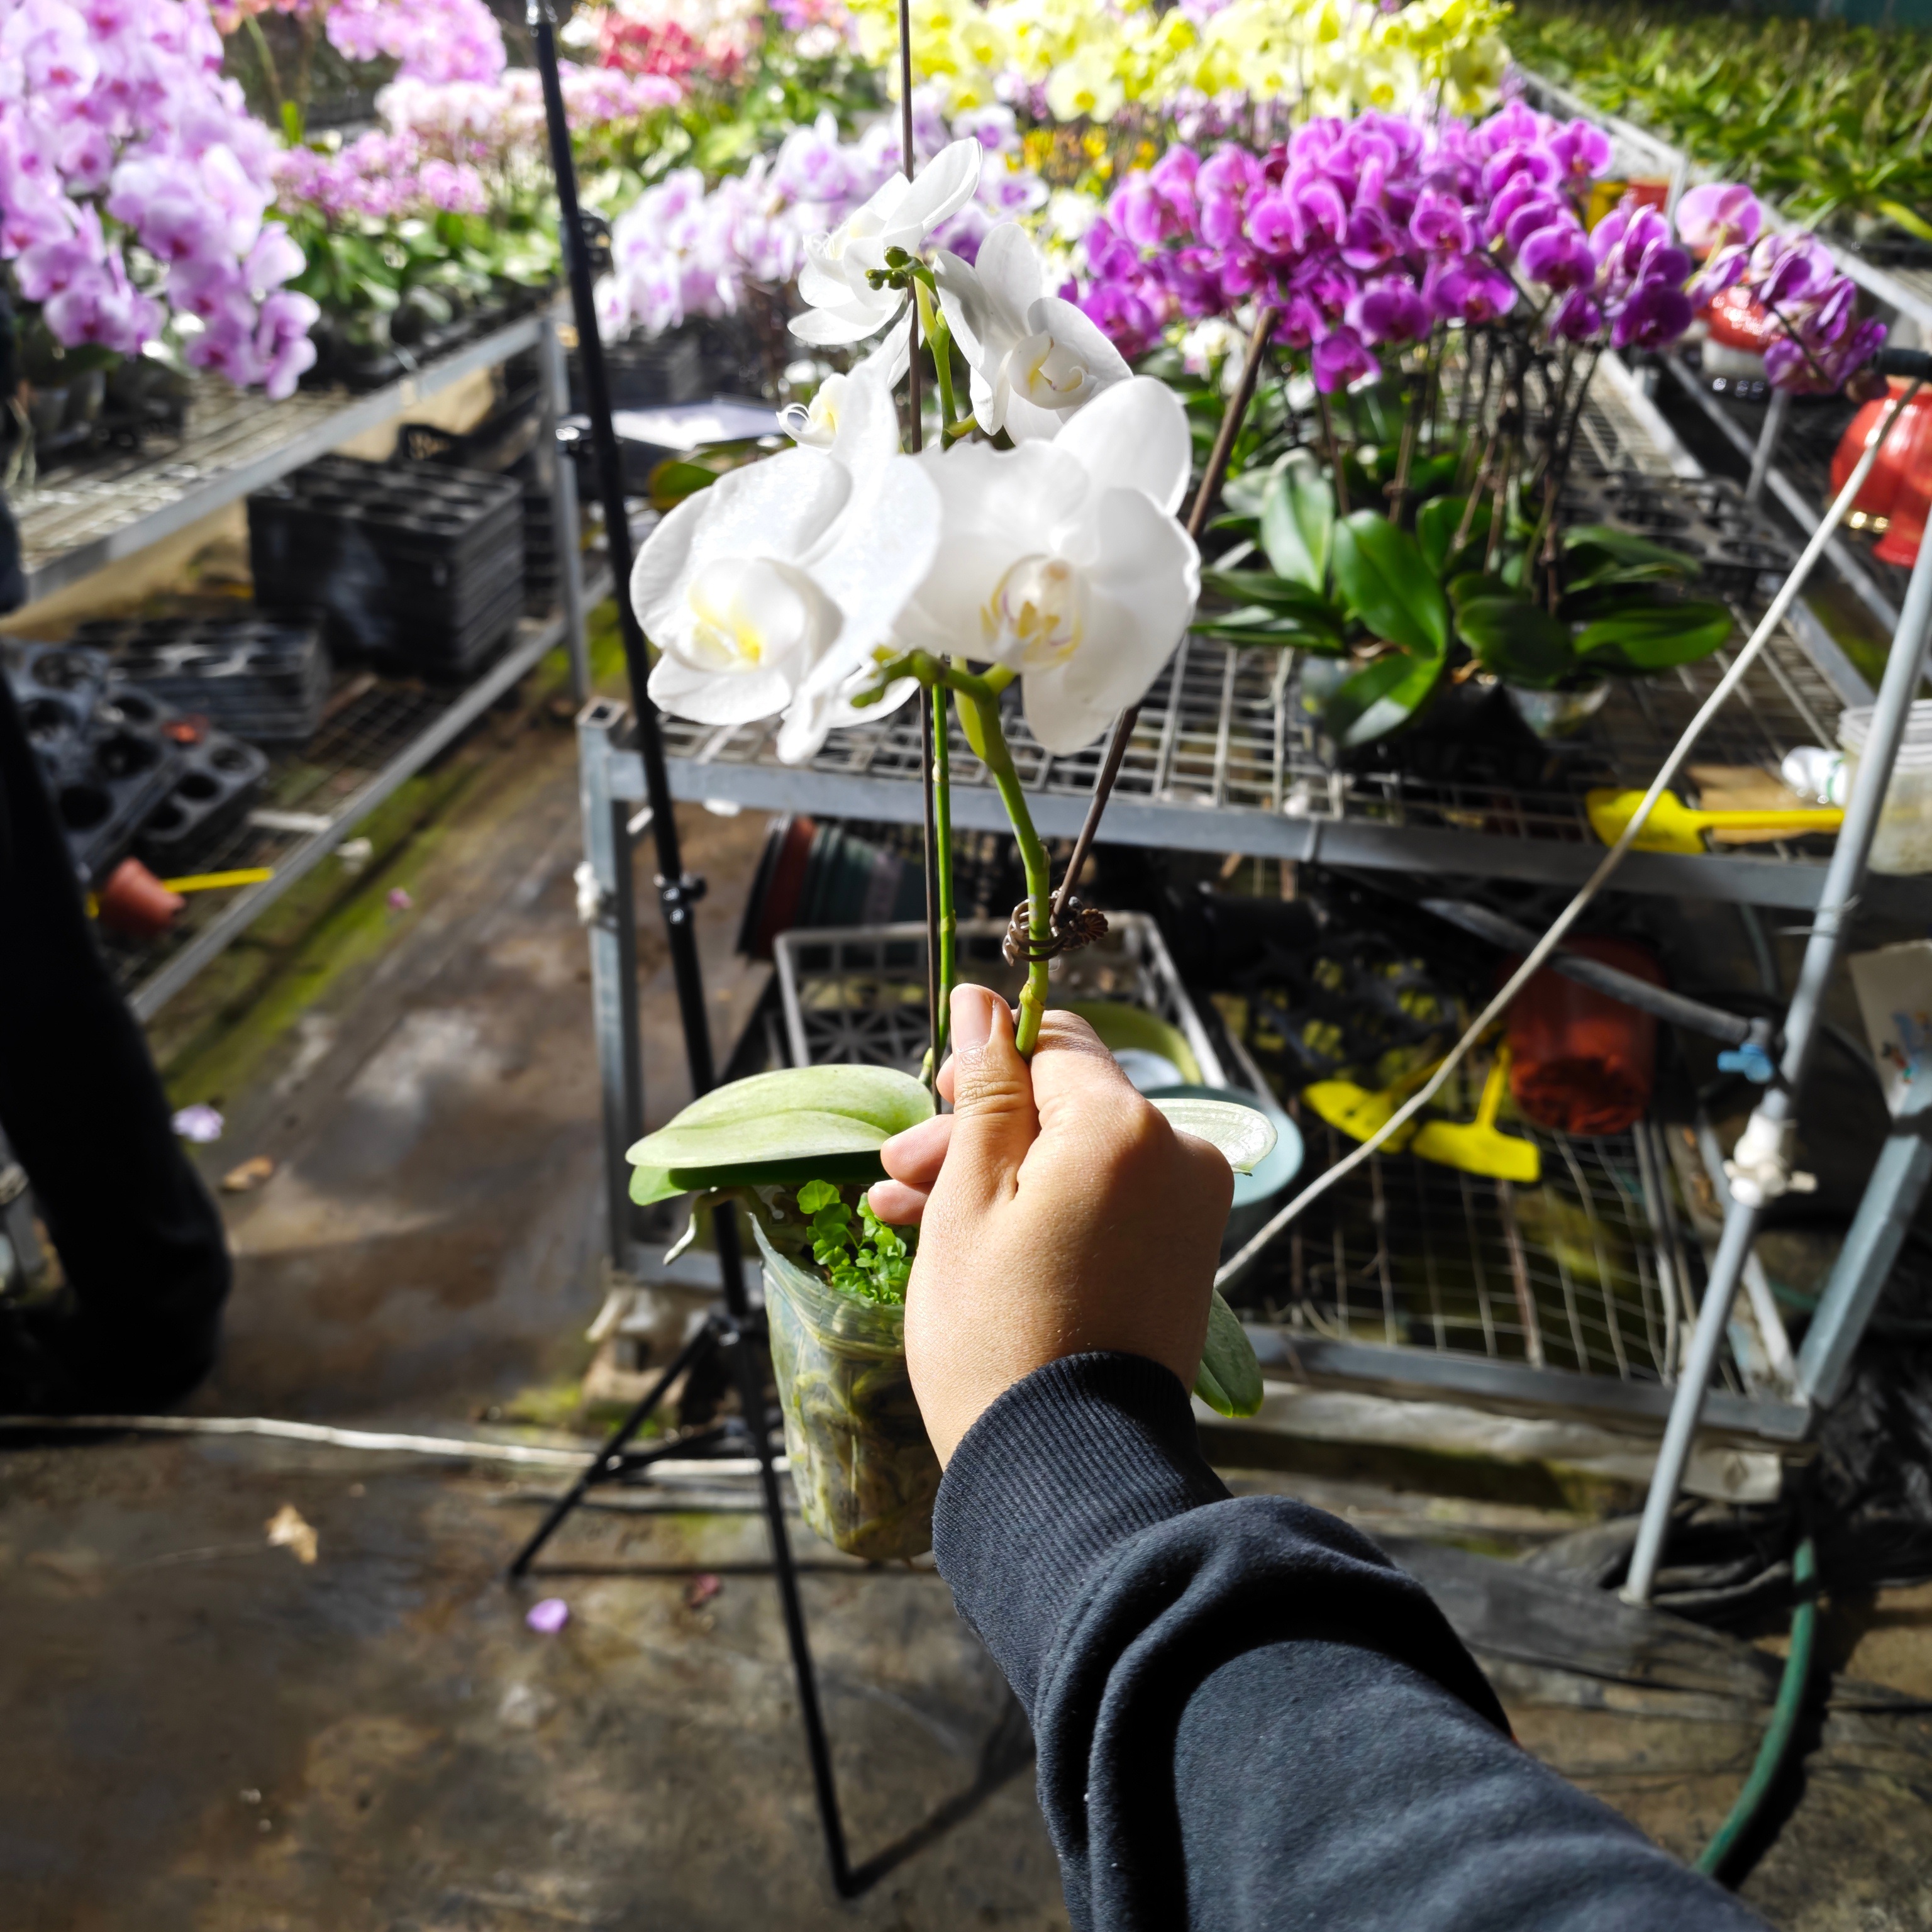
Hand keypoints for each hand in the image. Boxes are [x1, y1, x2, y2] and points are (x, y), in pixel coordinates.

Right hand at [870, 985, 1232, 1464]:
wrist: (1067, 1472)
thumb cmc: (997, 1332)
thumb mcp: (968, 1196)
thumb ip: (982, 1090)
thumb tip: (983, 1001)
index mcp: (1126, 1127)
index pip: (1056, 1042)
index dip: (986, 1062)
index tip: (928, 1101)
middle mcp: (1178, 1156)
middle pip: (1065, 1105)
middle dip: (977, 1131)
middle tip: (895, 1180)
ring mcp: (1190, 1212)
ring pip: (1077, 1159)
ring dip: (996, 1176)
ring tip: (907, 1218)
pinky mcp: (1184, 1259)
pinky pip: (1106, 1205)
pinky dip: (1043, 1212)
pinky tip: (967, 1241)